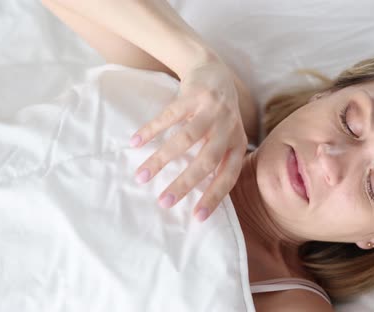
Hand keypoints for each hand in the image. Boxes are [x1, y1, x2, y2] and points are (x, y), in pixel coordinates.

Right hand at [130, 60, 247, 221]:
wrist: (214, 71)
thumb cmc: (218, 114)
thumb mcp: (226, 136)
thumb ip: (217, 160)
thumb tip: (197, 196)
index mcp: (238, 143)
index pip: (229, 175)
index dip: (214, 196)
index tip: (197, 217)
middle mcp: (228, 127)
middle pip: (207, 160)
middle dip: (185, 184)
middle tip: (164, 202)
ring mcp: (211, 110)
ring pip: (186, 139)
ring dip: (162, 159)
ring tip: (141, 176)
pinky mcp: (193, 95)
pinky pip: (169, 116)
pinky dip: (151, 130)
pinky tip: (135, 142)